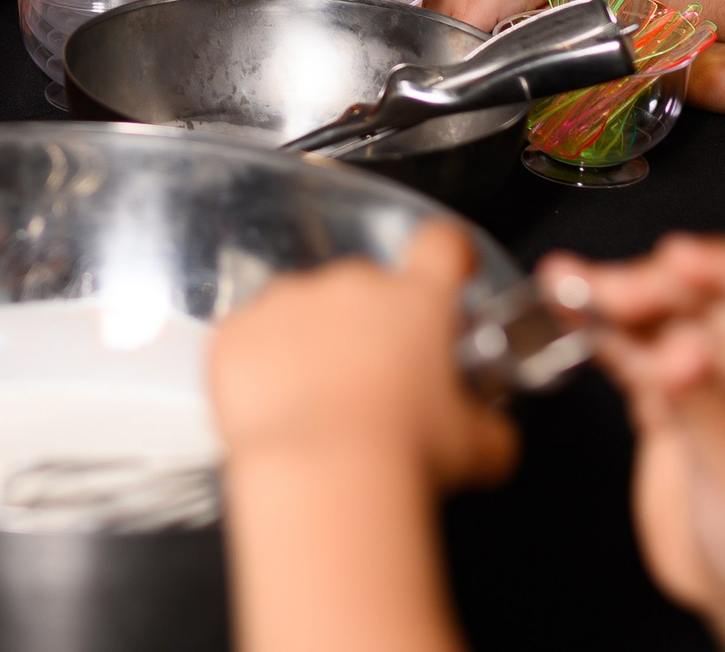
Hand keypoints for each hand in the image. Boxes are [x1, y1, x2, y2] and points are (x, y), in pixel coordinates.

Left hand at [210, 224, 517, 494]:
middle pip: (366, 287)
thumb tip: (486, 432)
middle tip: (374, 380)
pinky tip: (276, 409)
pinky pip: (250, 337)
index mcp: (418, 301)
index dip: (448, 254)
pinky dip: (259, 365)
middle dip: (371, 324)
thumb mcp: (481, 448)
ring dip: (311, 342)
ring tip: (319, 404)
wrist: (323, 477)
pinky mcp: (237, 331)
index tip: (449, 267)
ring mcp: (288, 302)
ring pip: (303, 311)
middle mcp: (352, 287)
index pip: (442, 246)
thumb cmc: (404, 459)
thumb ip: (485, 423)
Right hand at [556, 237, 724, 651]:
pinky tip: (567, 320)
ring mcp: (703, 383)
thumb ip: (704, 405)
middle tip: (602, 291)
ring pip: (657, 321)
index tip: (677, 257)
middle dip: (649, 285)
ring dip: (611, 301)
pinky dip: (597, 336)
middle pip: (698, 299)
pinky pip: (630, 355)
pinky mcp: (664, 405)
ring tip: (565, 285)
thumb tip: (677, 346)